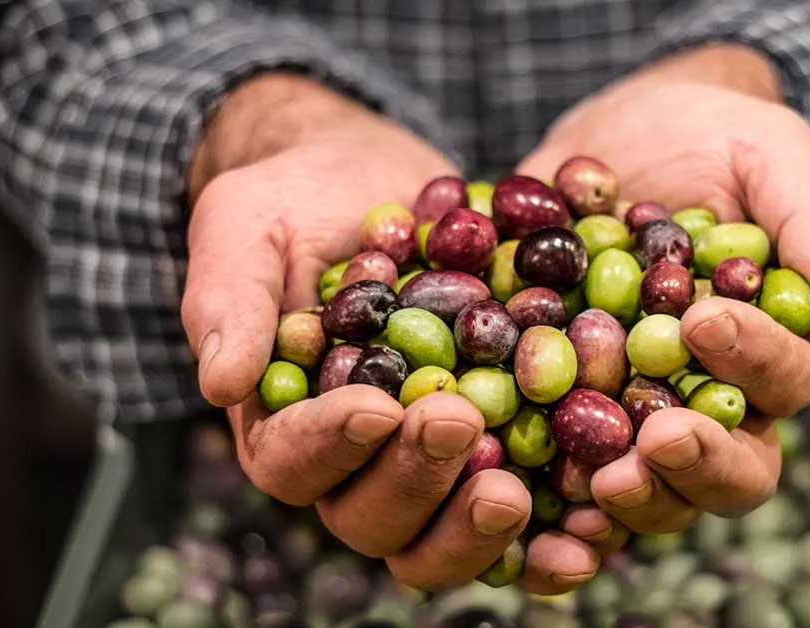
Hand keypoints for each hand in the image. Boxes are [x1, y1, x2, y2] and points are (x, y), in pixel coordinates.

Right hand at [180, 74, 601, 591]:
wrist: (377, 184)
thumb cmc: (297, 201)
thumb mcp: (247, 225)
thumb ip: (230, 298)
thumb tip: (220, 381)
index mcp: (285, 423)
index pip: (292, 462)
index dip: (331, 445)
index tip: (376, 406)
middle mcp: (355, 464)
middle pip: (371, 517)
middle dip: (414, 479)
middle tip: (459, 422)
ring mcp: (427, 466)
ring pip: (441, 536)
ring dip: (475, 526)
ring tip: (515, 487)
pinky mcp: (497, 450)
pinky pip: (519, 518)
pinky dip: (549, 538)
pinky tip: (588, 534)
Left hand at [519, 45, 809, 531]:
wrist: (613, 138)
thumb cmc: (708, 136)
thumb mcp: (765, 151)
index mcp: (775, 348)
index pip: (786, 381)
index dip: (753, 361)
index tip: (703, 323)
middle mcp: (715, 400)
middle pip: (734, 468)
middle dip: (698, 463)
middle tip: (655, 440)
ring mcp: (639, 417)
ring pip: (656, 491)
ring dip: (632, 498)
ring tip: (594, 483)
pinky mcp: (568, 416)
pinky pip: (566, 479)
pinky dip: (554, 506)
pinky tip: (532, 507)